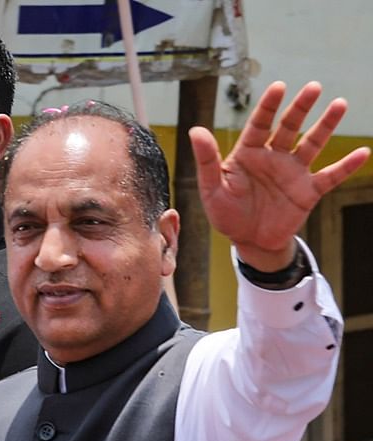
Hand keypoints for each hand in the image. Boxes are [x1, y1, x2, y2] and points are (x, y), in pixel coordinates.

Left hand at [190, 81, 369, 270]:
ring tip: (340, 104)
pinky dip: (346, 165)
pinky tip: (362, 153)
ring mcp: (293, 172)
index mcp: (248, 154)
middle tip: (314, 87)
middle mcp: (273, 157)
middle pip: (289, 127)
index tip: (279, 86)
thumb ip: (207, 160)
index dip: (269, 106)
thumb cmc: (226, 214)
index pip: (259, 124)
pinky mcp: (308, 191)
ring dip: (326, 125)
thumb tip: (195, 130)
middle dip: (301, 107)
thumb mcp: (211, 189)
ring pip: (312, 143)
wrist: (248, 242)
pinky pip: (330, 176)